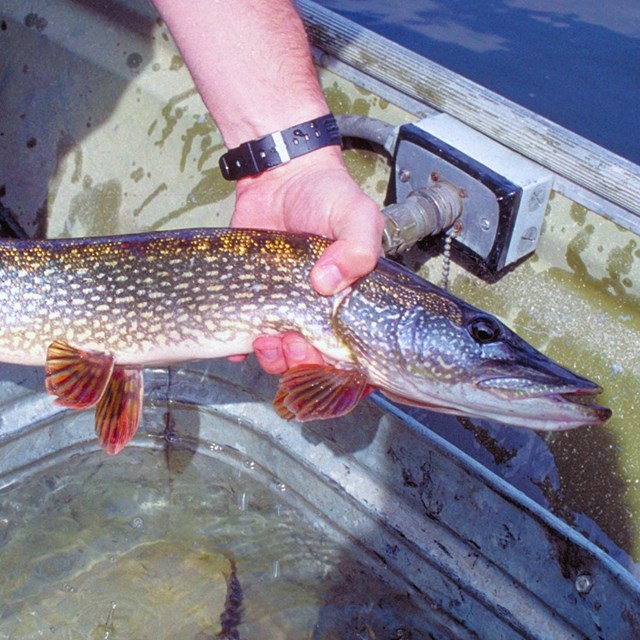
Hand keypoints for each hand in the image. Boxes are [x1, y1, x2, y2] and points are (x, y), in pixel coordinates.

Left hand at [230, 145, 383, 373]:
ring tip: (265, 340)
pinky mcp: (252, 299)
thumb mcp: (357, 216)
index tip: (319, 348)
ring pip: (278, 353)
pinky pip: (243, 336)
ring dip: (272, 358)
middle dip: (299, 361)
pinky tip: (239, 343)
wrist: (281, 175)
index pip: (347, 349)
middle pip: (310, 358)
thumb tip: (326, 284)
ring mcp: (283, 307)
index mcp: (348, 302)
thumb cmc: (328, 196)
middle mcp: (317, 311)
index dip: (334, 361)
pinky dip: (239, 348)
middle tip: (291, 342)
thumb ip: (358, 249)